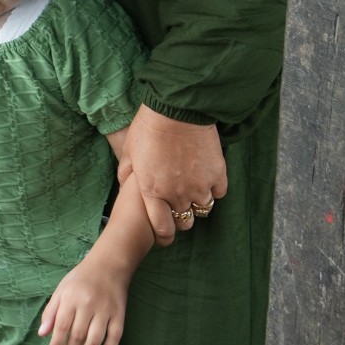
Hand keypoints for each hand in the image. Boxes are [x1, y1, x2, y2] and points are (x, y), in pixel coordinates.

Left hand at [40, 253, 129, 344]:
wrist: (108, 266)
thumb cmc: (80, 278)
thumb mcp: (61, 290)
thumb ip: (51, 311)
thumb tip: (42, 334)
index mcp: (71, 297)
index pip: (62, 325)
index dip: (56, 342)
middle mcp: (88, 304)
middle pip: (78, 335)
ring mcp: (105, 310)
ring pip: (96, 339)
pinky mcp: (119, 314)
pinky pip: (115, 336)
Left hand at [119, 105, 226, 245]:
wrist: (178, 109)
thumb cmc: (149, 127)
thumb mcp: (129, 151)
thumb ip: (127, 174)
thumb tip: (125, 186)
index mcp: (152, 191)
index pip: (162, 228)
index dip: (164, 235)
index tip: (166, 233)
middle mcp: (177, 194)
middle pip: (185, 221)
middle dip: (182, 217)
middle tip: (179, 205)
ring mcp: (199, 186)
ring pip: (203, 209)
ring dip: (198, 202)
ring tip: (193, 188)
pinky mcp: (218, 175)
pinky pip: (218, 193)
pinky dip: (213, 189)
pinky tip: (206, 177)